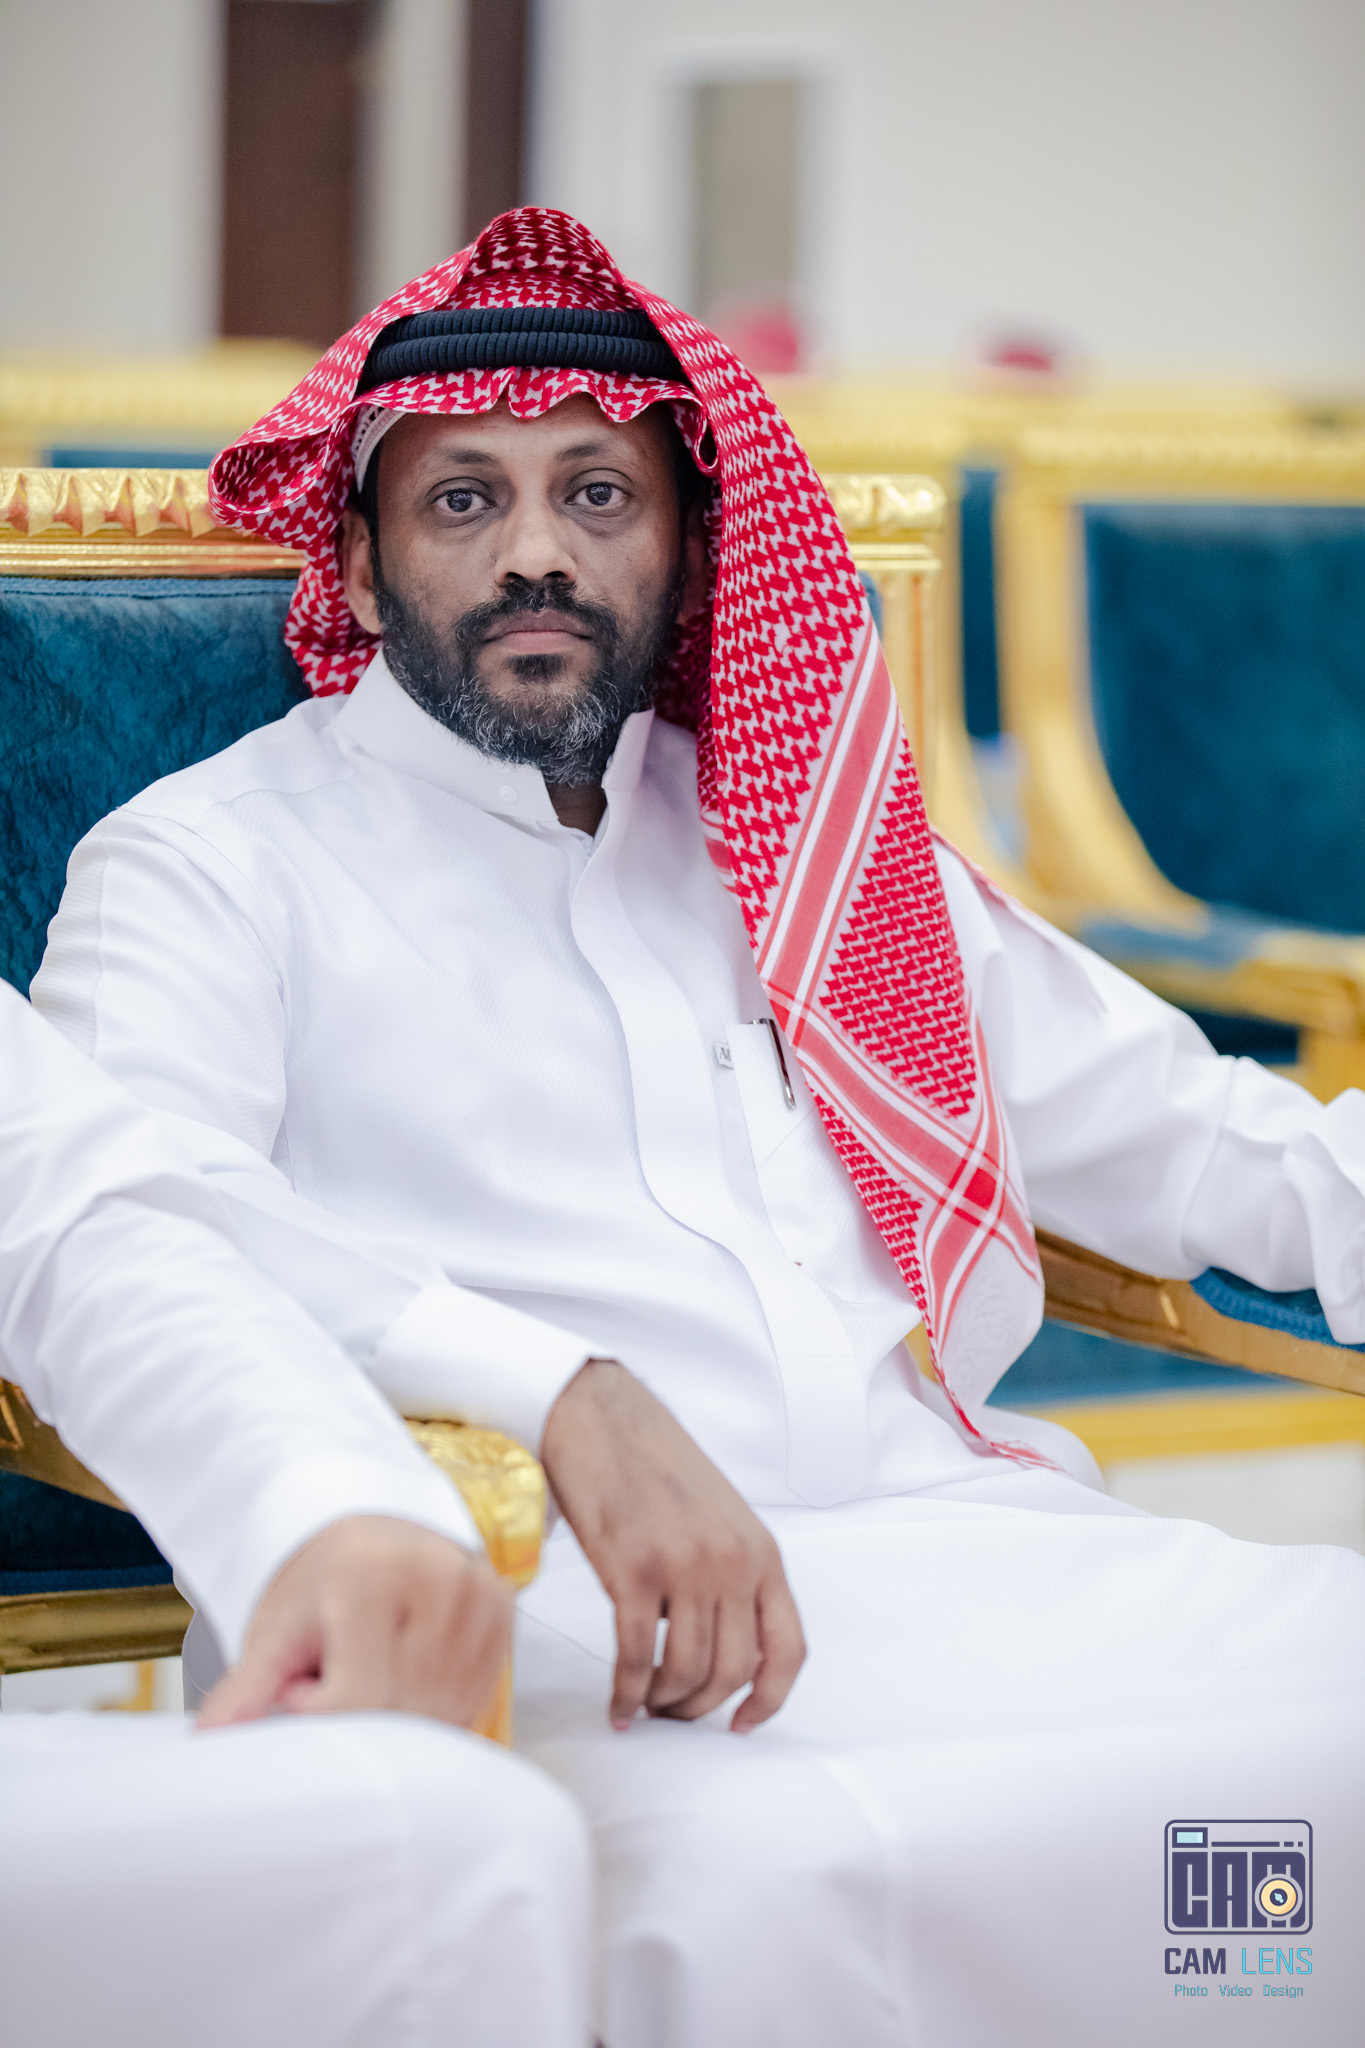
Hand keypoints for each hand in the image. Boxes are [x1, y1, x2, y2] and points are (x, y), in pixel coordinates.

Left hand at [197, 1514, 511, 1729]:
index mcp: (374, 1578)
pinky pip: (471, 1699)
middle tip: (334, 1669)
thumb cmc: (320, 1578)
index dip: (319, 1711)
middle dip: (358, 1713)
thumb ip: (248, 1688)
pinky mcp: (503, 1615)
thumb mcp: (278, 1627)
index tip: (301, 1681)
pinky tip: (405, 1668)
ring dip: (398, 1712)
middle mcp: (438, 1581)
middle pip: (400, 1713)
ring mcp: (479, 1597)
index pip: (355, 1701)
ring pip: (440, 1714)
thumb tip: (207, 1742)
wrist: (372, 1525)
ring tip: (370, 1662)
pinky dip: (434, 1705)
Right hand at [540, 1359, 804, 1732]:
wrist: (602, 1419)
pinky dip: (627, 1692)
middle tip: (673, 1713)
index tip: (741, 1724)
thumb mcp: (721, 1519)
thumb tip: (725, 1650)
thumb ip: (734, 1576)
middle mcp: (732, 1562)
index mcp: (762, 1552)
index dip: (769, 1700)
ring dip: (665, 1702)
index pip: (789, 1648)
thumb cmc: (656, 1468)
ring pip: (686, 1670)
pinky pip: (635, 1656)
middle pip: (733, 1670)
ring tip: (646, 1704)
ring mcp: (683, 1565)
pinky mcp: (632, 1569)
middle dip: (702, 1706)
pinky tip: (618, 1704)